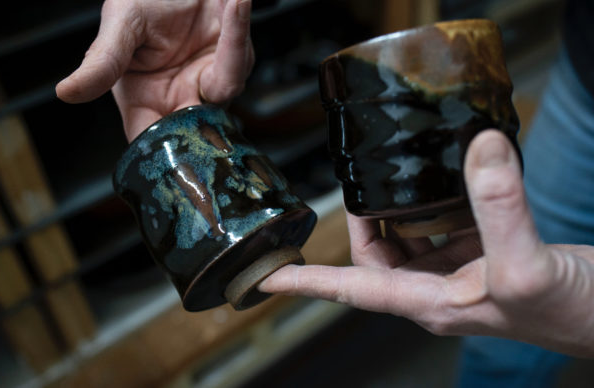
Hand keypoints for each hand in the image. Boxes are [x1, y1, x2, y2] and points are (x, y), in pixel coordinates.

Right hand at [56, 0, 253, 140]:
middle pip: (196, 128)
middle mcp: (183, 96)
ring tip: (222, 10)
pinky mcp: (237, 61)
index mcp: (146, 98)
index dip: (161, 153)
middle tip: (196, 94)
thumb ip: (103, 61)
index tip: (167, 154)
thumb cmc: (148, 1)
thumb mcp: (120, 24)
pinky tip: (235, 2)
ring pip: (226, 88)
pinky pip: (239, 56)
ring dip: (226, 55)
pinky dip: (236, 31)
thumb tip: (67, 93)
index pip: (152, 139)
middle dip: (202, 120)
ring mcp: (213, 82)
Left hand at [259, 130, 593, 356]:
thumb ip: (501, 206)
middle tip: (355, 188)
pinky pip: (443, 226)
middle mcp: (437, 288)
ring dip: (393, 212)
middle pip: (376, 258)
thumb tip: (478, 150)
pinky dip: (434, 203)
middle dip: (360, 223)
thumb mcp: (526, 263)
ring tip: (384, 179)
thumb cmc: (568, 312)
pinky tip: (441, 181)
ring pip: (408, 239)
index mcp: (431, 301)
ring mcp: (459, 271)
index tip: (269, 274)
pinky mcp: (482, 255)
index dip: (307, 281)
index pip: (352, 289)